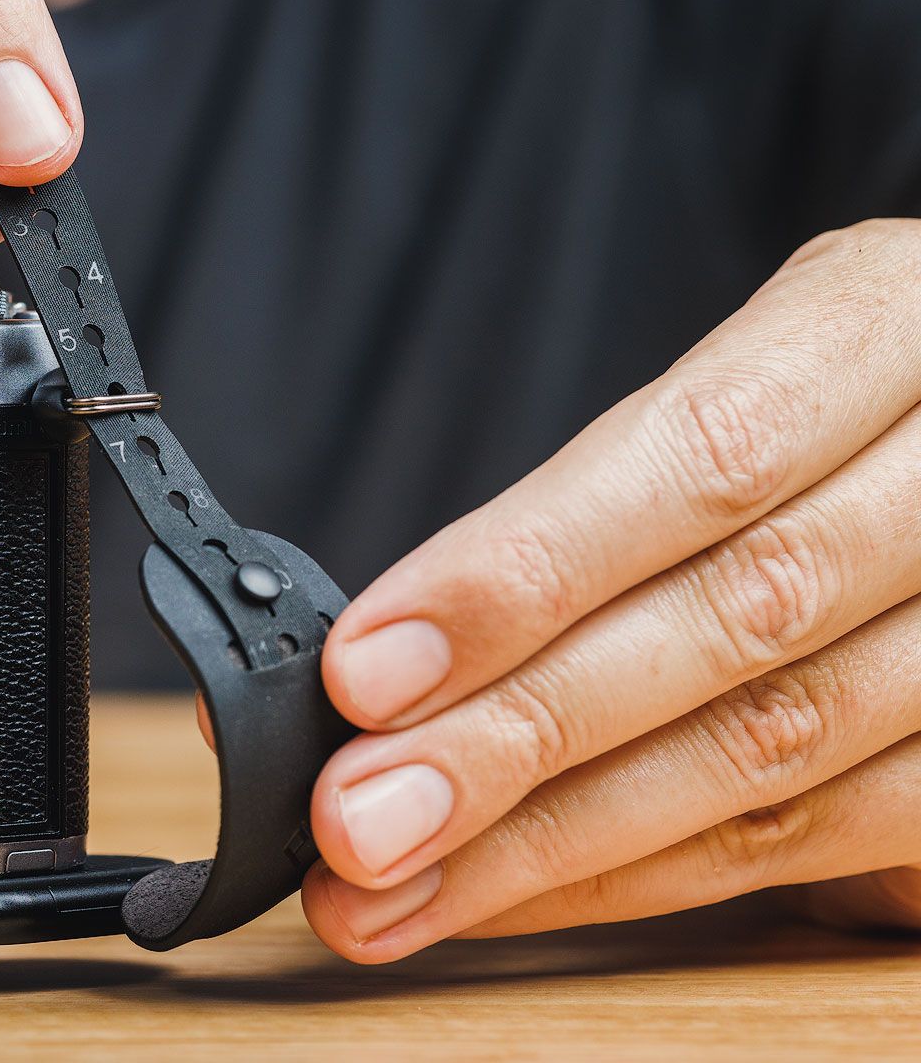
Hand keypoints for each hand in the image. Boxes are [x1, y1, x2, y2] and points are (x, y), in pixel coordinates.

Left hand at [301, 219, 920, 960]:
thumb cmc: (849, 403)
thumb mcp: (761, 369)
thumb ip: (608, 490)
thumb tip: (389, 654)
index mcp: (886, 325)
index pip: (701, 459)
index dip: (526, 573)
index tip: (368, 669)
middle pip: (733, 623)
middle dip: (514, 735)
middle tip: (354, 818)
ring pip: (775, 753)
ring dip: (555, 844)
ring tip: (392, 892)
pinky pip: (823, 837)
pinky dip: (649, 878)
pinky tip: (517, 897)